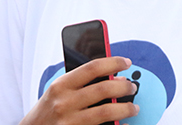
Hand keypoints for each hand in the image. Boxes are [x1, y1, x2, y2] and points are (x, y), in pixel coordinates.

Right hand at [19, 56, 139, 124]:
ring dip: (125, 109)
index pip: (92, 68)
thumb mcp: (58, 91)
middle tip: (132, 87)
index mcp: (61, 85)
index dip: (113, 62)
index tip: (126, 62)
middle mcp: (65, 103)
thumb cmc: (48, 110)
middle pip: (103, 89)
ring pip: (106, 112)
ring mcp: (70, 122)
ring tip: (133, 107)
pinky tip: (122, 124)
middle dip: (124, 87)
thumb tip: (114, 79)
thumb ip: (81, 82)